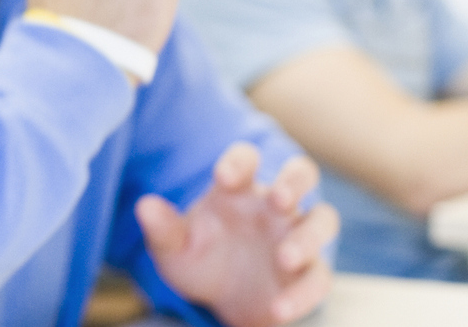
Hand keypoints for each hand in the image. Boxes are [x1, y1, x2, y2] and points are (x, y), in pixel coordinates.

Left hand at [138, 143, 336, 326]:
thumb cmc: (198, 260)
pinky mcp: (308, 273)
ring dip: (309, 236)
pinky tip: (278, 309)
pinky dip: (303, 294)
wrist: (219, 303)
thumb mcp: (174, 248)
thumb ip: (163, 229)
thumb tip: (144, 205)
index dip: (239, 161)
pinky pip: (319, 277)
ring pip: (323, 219)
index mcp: (238, 190)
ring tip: (285, 258)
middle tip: (279, 198)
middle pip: (301, 173)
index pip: (245, 159)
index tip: (223, 176)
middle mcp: (273, 206)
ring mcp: (296, 236)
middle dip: (294, 181)